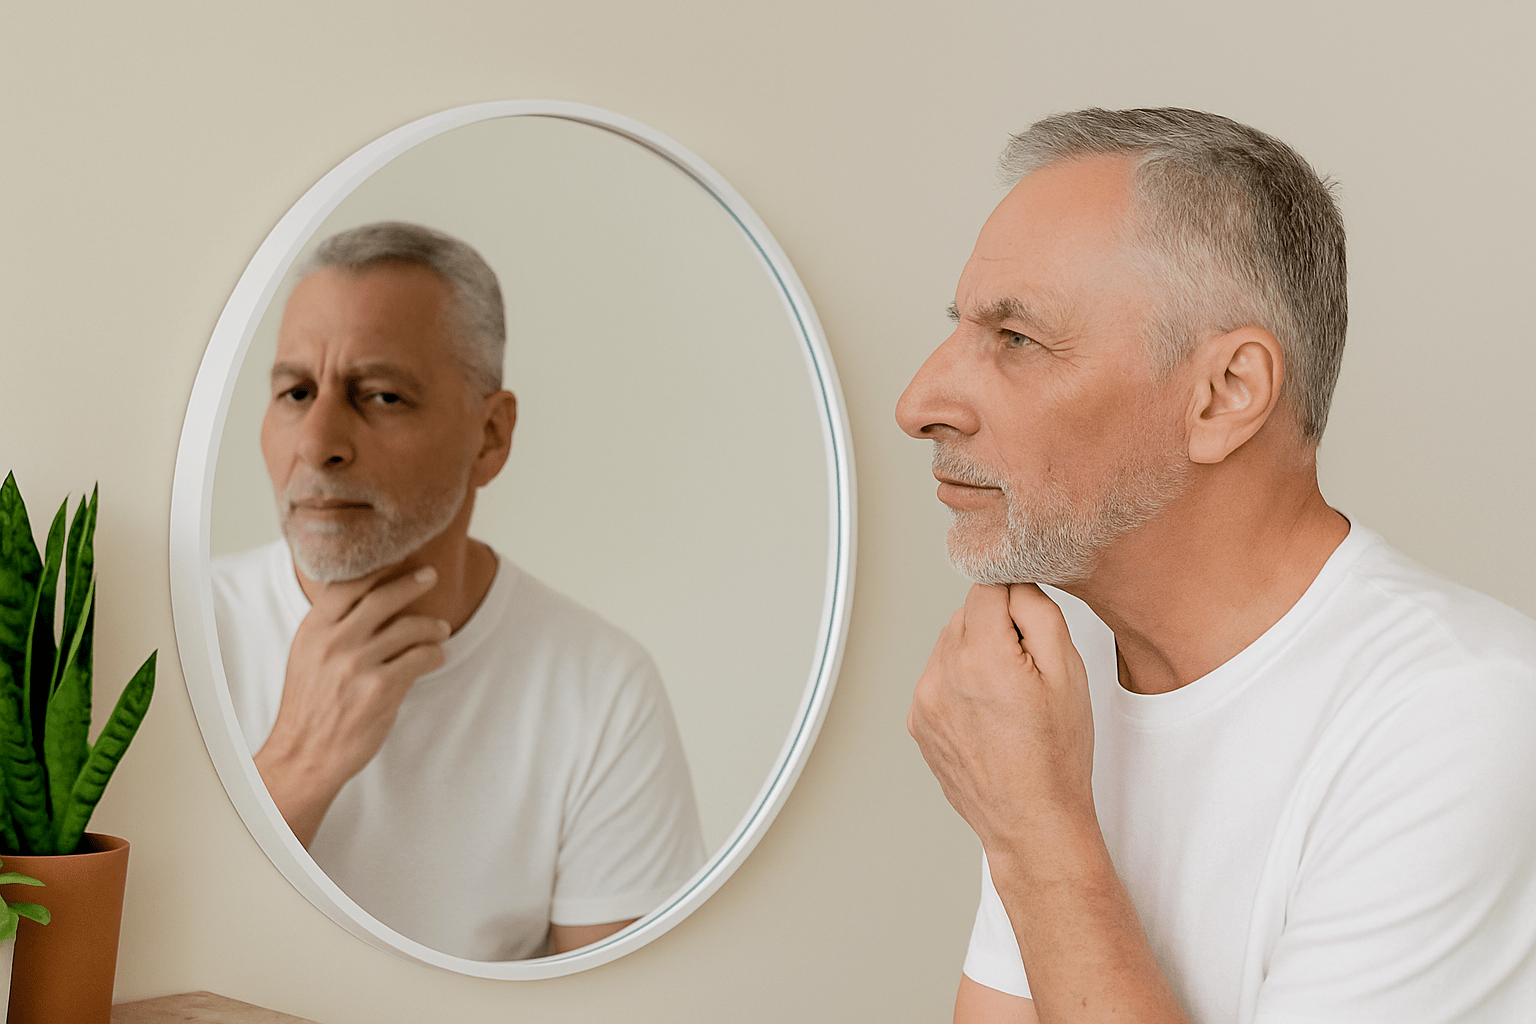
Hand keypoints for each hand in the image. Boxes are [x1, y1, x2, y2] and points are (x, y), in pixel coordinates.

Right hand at [254, 565, 449, 845]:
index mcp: (313, 631)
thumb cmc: (310, 706)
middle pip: (382, 598)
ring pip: (408, 628)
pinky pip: (420, 658)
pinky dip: (435, 654)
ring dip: (431, 625)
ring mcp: (357, 665)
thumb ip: (329, 626)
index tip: (398, 558)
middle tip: (430, 576)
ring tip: (441, 628)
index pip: (347, 585)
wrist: (305, 755)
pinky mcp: (380, 689)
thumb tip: (360, 592)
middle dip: (412, 583)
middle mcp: (333, 643)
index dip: (376, 568)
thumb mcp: (306, 656)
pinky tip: (438, 656)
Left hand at [907, 583, 1094, 857]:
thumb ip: (1038, 610)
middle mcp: (941, 675)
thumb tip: (1014, 581)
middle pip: (965, 616)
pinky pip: (937, 679)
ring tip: (1007, 698)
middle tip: (1027, 670)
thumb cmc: (1056, 756)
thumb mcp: (1068, 672)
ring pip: (949, 646)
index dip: (1013, 596)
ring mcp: (924, 701)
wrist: (1032, 821)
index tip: (1028, 618)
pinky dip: (959, 684)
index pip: (985, 587)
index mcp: (980, 657)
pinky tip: (988, 715)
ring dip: (975, 655)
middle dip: (995, 629)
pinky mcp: (918, 722)